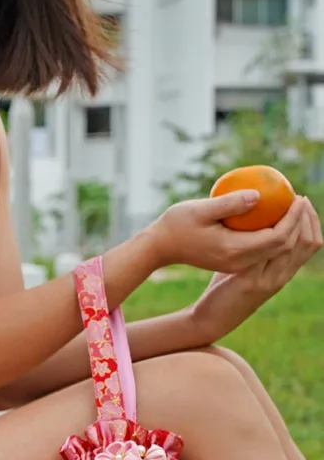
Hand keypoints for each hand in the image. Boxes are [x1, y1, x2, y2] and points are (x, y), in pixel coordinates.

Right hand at [145, 189, 308, 272]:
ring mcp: (237, 264)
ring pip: (275, 251)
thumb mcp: (200, 210)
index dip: (293, 218)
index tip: (299, 197)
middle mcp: (239, 262)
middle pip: (282, 247)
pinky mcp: (234, 262)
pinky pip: (263, 250)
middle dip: (298, 225)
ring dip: (289, 231)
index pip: (277, 237)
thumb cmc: (175, 225)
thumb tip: (259, 195)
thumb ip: (229, 204)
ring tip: (292, 208)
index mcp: (234, 250)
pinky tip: (273, 217)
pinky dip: (275, 235)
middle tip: (300, 200)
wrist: (159, 248)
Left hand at [188, 197, 321, 344]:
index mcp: (284, 273)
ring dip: (291, 222)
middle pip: (306, 242)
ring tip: (286, 204)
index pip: (310, 244)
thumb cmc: (224, 290)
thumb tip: (255, 222)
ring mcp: (268, 281)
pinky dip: (266, 235)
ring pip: (290, 246)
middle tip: (299, 198)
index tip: (303, 201)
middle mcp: (281, 277)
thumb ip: (254, 250)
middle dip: (306, 217)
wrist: (211, 318)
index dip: (312, 221)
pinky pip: (264, 254)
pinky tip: (259, 222)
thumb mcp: (245, 268)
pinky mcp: (250, 283)